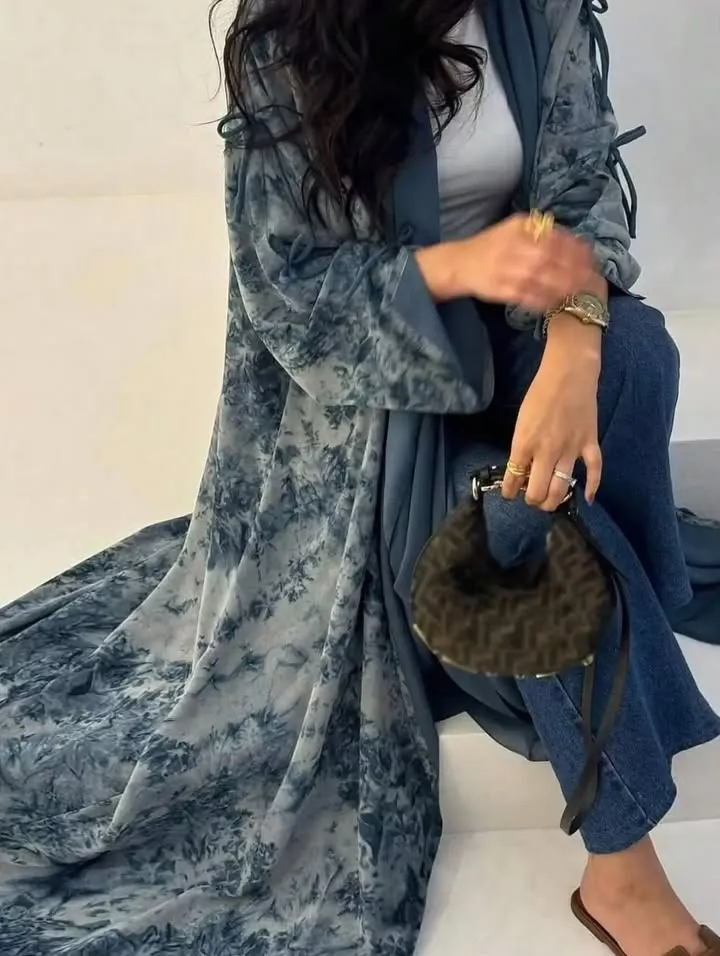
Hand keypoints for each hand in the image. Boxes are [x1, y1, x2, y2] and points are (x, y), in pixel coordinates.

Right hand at [419, 213, 595, 309]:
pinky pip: (527, 297)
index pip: (554, 238)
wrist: (460, 263)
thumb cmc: (491, 245)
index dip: (575, 249)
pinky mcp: (501, 290)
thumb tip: (569, 237)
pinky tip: (555, 302)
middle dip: (572, 269)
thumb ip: (538, 230)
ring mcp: (507, 270)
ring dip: (561, 286)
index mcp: (519, 229)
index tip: (590, 257)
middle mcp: (513, 248)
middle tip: (588, 277)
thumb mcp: (513, 227)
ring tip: (576, 291)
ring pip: (540, 279)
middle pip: (550, 259)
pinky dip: (543, 300)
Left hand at [502, 314, 603, 509]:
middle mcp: (546, 452)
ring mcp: (570, 449)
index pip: (513, 479)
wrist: (568, 374)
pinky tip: (587, 498)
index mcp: (524, 444)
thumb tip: (522, 469)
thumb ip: (521, 446)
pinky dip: (592, 487)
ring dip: (554, 501)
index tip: (510, 494)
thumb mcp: (521, 421)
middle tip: (532, 498)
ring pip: (562, 488)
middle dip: (532, 500)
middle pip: (538, 491)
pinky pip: (594, 471)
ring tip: (549, 503)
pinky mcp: (589, 444)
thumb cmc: (539, 394)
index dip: (509, 492)